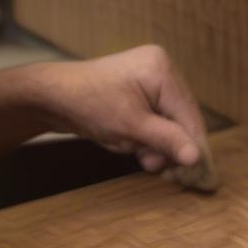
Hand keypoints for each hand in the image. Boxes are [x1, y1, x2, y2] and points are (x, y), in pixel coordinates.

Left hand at [35, 45, 207, 172]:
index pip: (190, 115)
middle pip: (181, 121)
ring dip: (153, 145)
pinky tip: (128, 142)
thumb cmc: (88, 104)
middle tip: (151, 166)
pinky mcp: (139, 93)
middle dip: (166, 147)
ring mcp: (149, 82)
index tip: (195, 177)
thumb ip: (166, 140)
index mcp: (162, 70)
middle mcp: (161, 71)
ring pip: (168, 125)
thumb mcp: (130, 126)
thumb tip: (197, 157)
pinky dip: (145, 138)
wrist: (51, 98)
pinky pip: (155, 121)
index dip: (192, 147)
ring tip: (132, 149)